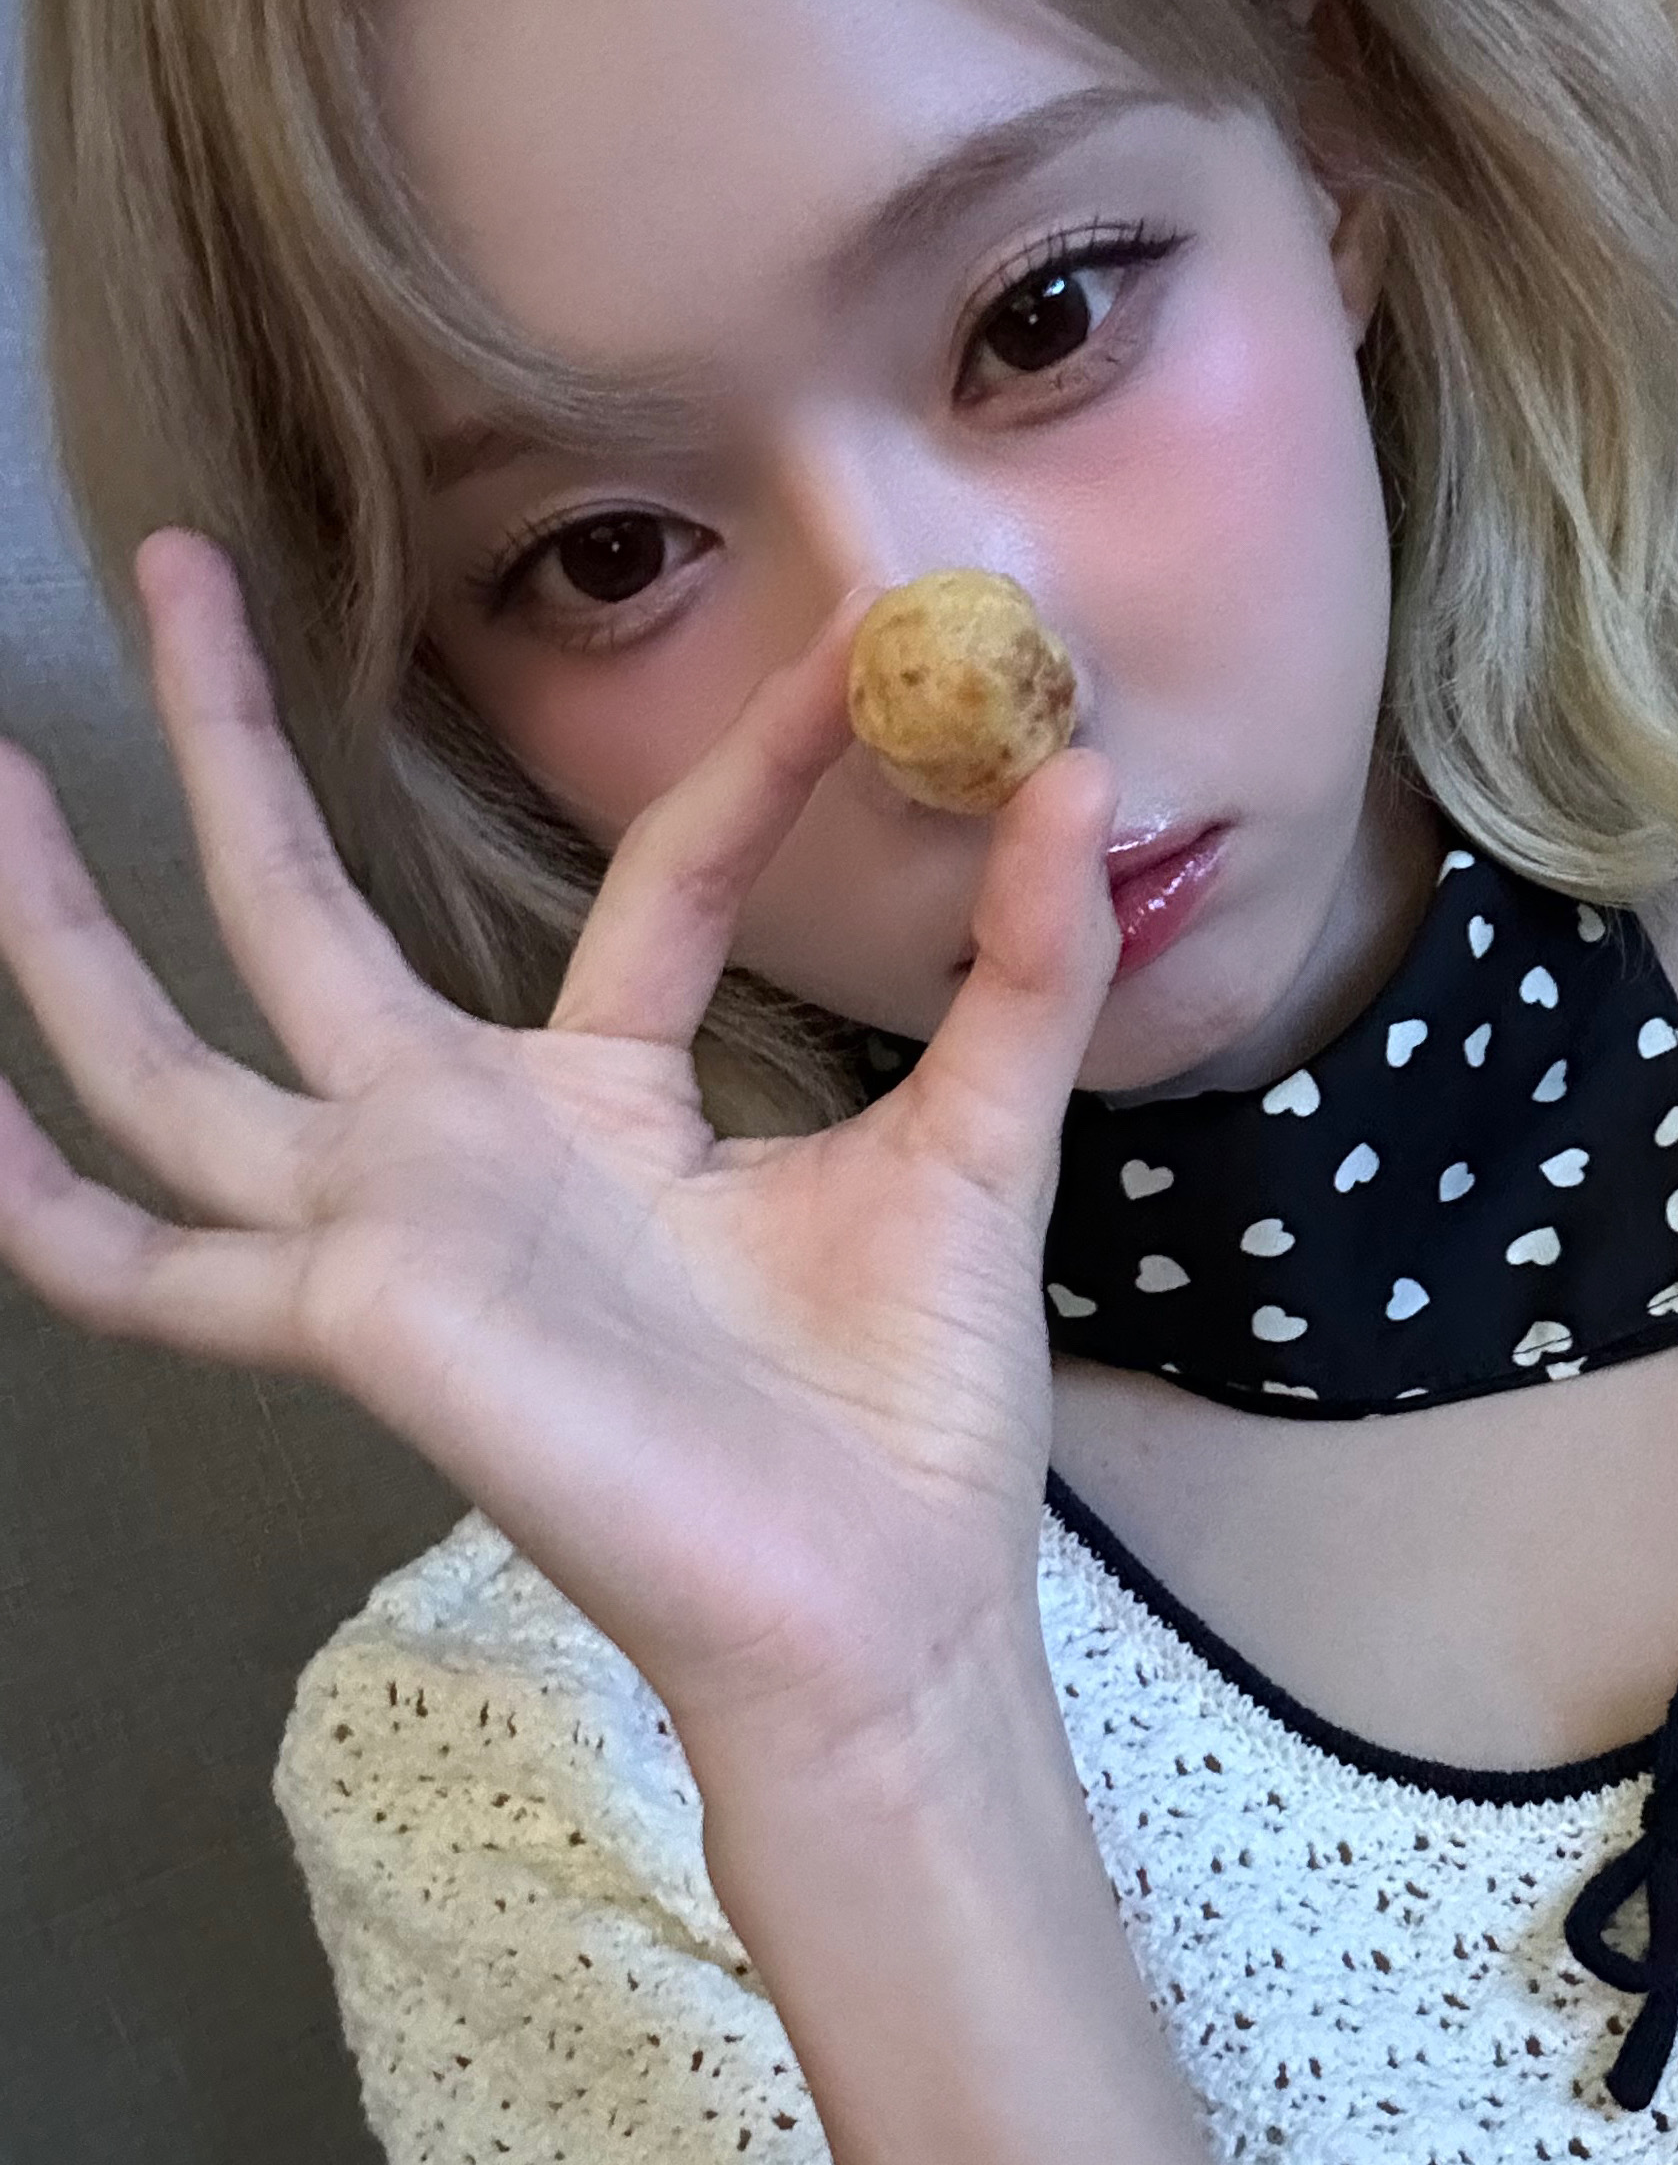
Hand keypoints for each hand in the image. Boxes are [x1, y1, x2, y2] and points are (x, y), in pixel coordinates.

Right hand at [0, 528, 1120, 1773]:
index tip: (853, 653)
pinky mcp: (357, 1312)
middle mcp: (470, 1149)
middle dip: (235, 738)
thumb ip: (1022, 970)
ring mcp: (393, 1228)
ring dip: (69, 924)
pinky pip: (153, 1271)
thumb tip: (1087, 775)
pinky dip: (47, 1208)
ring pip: (179, 1059)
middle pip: (305, 910)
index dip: (749, 763)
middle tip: (173, 557)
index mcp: (607, 1105)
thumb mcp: (979, 1147)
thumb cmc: (914, 1412)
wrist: (884, 1607)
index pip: (653, 881)